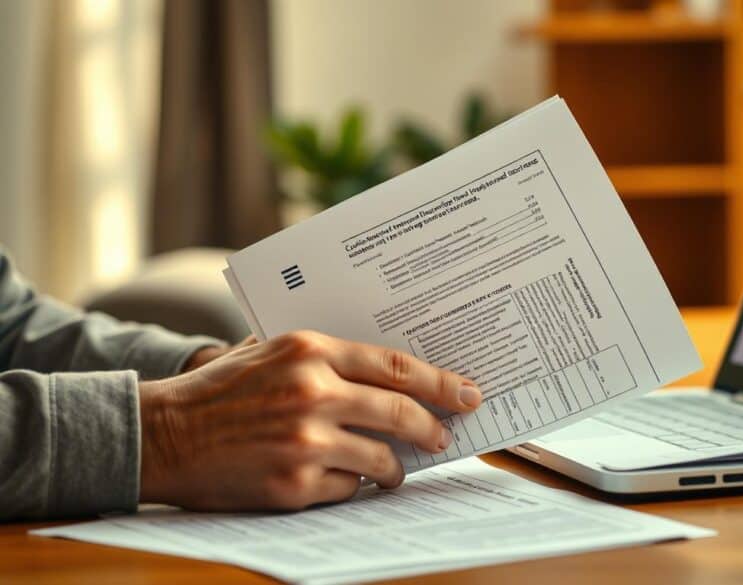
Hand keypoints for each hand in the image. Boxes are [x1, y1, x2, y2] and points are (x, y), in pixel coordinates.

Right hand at [138, 330, 481, 510]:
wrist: (163, 434)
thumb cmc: (218, 390)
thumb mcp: (267, 348)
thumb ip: (322, 352)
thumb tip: (386, 367)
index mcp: (309, 350)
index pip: (395, 365)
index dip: (439, 381)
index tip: (466, 392)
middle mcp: (312, 393)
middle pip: (400, 412)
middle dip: (432, 427)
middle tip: (446, 435)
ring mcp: (305, 442)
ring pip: (382, 459)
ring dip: (397, 467)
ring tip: (398, 468)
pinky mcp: (293, 485)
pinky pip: (349, 489)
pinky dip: (355, 486)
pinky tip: (348, 480)